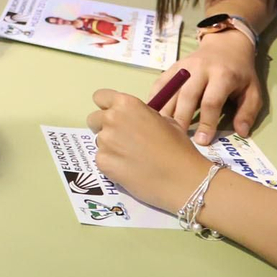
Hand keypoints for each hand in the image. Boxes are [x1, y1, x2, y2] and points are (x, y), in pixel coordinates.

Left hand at [88, 90, 212, 212]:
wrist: (182, 179)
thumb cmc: (179, 148)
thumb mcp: (165, 121)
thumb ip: (143, 115)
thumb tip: (135, 120)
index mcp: (127, 104)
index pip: (100, 97)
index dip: (107, 107)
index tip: (114, 116)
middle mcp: (111, 118)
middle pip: (94, 119)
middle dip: (104, 127)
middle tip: (123, 140)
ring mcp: (105, 141)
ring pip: (98, 141)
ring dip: (110, 147)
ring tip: (131, 158)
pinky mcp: (102, 162)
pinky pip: (100, 159)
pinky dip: (110, 164)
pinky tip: (128, 170)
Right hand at [149, 31, 262, 142]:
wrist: (227, 45)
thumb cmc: (241, 73)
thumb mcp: (253, 91)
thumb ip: (248, 112)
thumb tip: (241, 132)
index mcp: (223, 75)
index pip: (211, 101)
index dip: (206, 122)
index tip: (202, 141)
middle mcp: (201, 69)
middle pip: (187, 96)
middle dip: (182, 119)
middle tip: (179, 139)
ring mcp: (184, 66)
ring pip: (171, 90)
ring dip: (166, 111)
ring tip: (164, 130)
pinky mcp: (174, 66)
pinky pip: (161, 83)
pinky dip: (156, 97)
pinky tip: (153, 113)